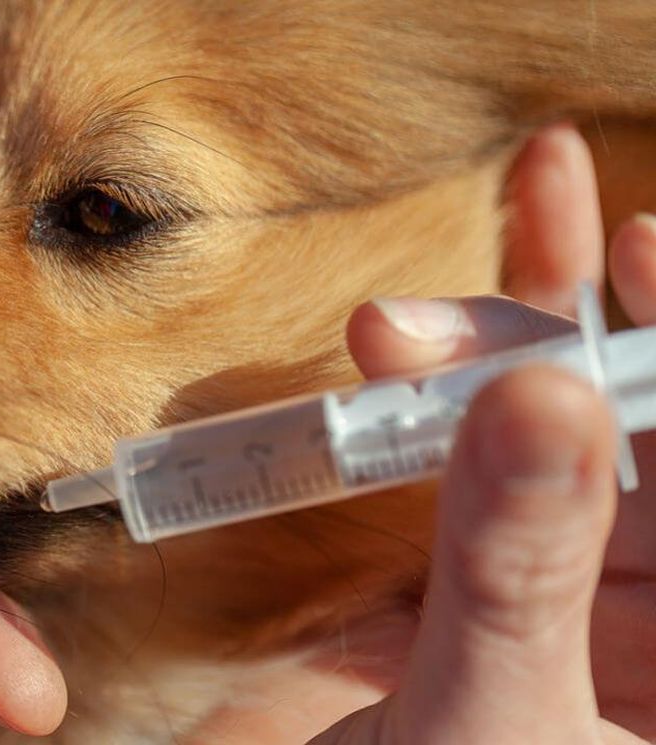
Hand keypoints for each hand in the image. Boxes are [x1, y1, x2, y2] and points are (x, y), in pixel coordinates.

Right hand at [314, 126, 655, 741]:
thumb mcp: (483, 733)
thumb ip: (521, 571)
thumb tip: (547, 394)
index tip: (635, 251)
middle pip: (641, 446)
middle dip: (543, 359)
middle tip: (413, 333)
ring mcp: (576, 604)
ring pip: (566, 437)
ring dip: (499, 345)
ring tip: (414, 295)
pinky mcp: (489, 591)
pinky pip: (483, 466)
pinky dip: (465, 375)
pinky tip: (481, 266)